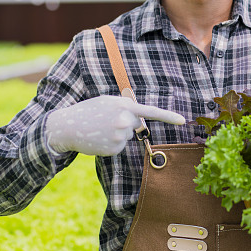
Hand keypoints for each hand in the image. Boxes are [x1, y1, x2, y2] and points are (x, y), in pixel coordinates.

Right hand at [46, 95, 184, 155]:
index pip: (151, 111)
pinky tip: (98, 139)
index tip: (183, 120)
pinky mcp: (114, 149)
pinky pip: (119, 147)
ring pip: (127, 137)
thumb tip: (138, 119)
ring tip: (100, 129)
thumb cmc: (88, 111)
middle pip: (135, 125)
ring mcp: (119, 136)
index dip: (168, 116)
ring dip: (116, 134)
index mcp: (124, 105)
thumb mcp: (107, 101)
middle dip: (124, 123)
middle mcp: (124, 120)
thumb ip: (125, 106)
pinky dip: (110, 144)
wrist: (68, 126)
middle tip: (105, 120)